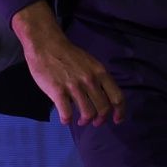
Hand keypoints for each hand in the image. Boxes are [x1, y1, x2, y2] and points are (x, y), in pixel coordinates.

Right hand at [11, 0, 125, 126]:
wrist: (46, 44)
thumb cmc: (68, 54)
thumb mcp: (90, 63)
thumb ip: (97, 78)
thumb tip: (102, 97)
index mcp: (100, 72)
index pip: (117, 96)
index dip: (120, 111)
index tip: (117, 120)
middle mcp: (90, 80)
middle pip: (103, 109)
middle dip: (100, 120)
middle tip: (94, 122)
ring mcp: (74, 86)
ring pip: (88, 114)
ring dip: (85, 121)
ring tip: (80, 121)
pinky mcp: (58, 91)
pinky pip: (67, 113)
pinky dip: (67, 120)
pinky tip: (65, 118)